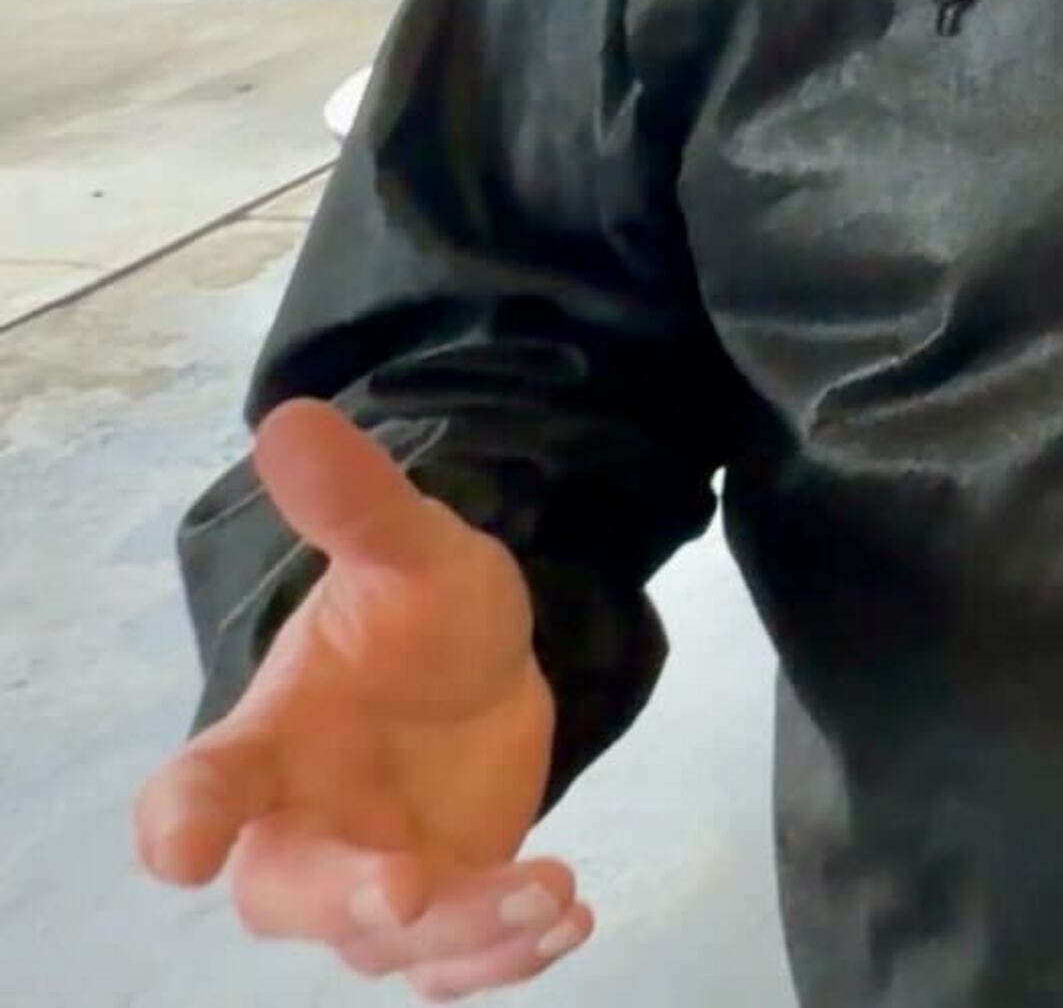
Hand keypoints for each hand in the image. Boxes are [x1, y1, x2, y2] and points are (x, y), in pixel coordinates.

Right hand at [135, 401, 588, 996]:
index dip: (182, 820)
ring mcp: (371, 879)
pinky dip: (509, 954)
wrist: (484, 662)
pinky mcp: (445, 907)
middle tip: (410, 889)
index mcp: (264, 746)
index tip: (180, 848)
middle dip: (344, 900)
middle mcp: (302, 828)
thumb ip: (353, 504)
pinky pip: (458, 959)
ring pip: (387, 943)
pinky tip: (572, 918)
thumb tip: (290, 417)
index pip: (197, 790)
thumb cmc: (419, 611)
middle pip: (289, 895)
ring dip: (463, 932)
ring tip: (552, 891)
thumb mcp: (408, 548)